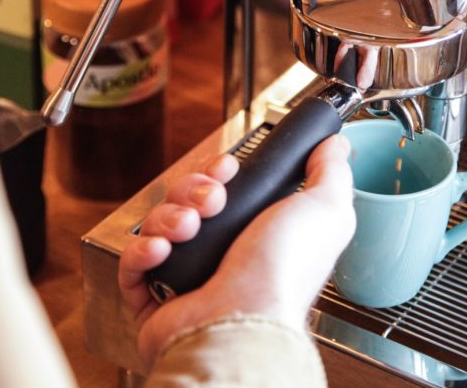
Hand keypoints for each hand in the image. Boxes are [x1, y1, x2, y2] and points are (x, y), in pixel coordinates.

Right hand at [118, 134, 355, 367]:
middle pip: (187, 200)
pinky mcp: (154, 300)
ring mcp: (186, 278)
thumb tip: (333, 147)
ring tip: (189, 229)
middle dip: (194, 190)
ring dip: (171, 217)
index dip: (218, 172)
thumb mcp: (325, 210)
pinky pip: (133, 261)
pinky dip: (142, 250)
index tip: (226, 169)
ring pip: (160, 224)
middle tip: (212, 202)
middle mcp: (221, 257)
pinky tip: (163, 251)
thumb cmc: (283, 274)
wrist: (244, 321)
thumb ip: (330, 173)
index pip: (224, 190)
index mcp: (257, 236)